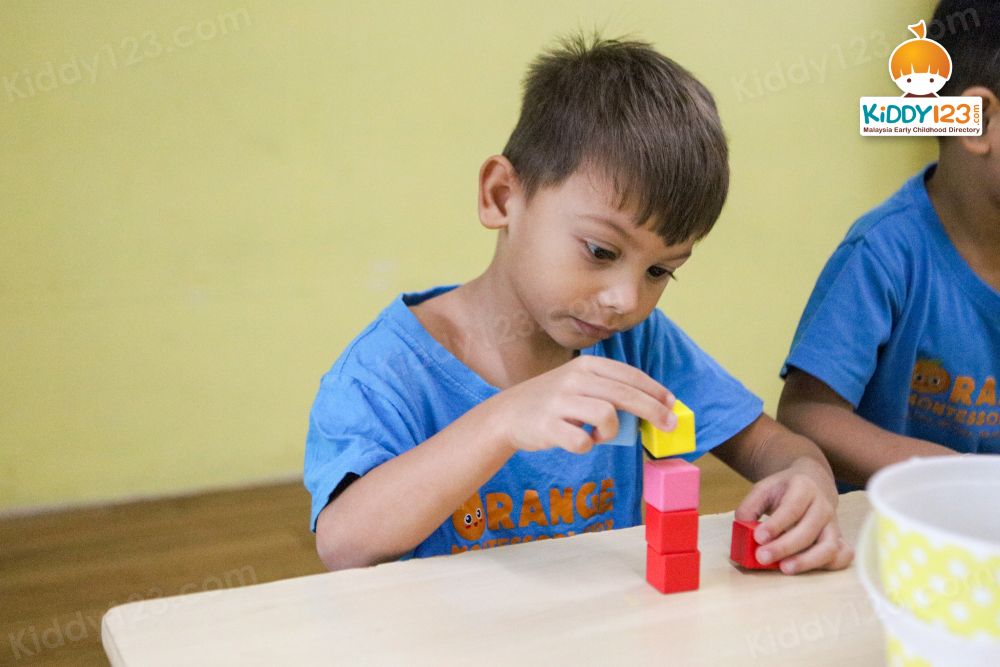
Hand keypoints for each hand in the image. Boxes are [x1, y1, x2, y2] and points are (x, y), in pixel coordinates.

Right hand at [489, 355, 676, 453]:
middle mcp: (574, 379)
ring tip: (599, 435)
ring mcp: (560, 401)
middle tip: (669, 426)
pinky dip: (587, 445)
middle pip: (626, 394)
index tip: (672, 405)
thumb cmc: (552, 402)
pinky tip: (580, 441)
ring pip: (607, 416)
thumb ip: (608, 390)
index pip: (629, 375)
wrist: (506, 415)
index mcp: (586, 366)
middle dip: (653, 411)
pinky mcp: (548, 425)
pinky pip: (582, 441)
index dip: (655, 391)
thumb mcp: (578, 385)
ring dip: (610, 432)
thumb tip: (652, 406)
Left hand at [734, 457, 853, 573]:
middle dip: (784, 547)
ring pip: (828, 546)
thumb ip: (749, 507)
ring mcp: (834, 524)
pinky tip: (809, 569)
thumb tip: (743, 529)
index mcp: (803, 488)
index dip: (776, 525)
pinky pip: (842, 555)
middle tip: (762, 557)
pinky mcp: (839, 539)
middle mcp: (823, 506)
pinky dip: (830, 565)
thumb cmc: (784, 490)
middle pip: (808, 530)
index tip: (758, 538)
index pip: (792, 508)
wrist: (812, 482)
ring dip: (807, 561)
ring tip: (784, 569)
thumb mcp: (763, 489)